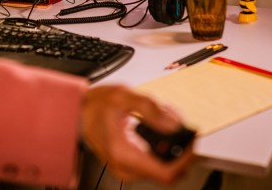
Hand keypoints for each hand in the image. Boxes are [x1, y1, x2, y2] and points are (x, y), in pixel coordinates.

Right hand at [80, 85, 194, 184]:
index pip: (165, 173)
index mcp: (124, 154)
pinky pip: (156, 166)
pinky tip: (163, 132)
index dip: (185, 161)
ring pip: (164, 170)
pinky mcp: (130, 167)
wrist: (78, 113)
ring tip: (171, 126)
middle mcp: (125, 168)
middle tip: (184, 130)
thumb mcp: (123, 97)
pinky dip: (165, 150)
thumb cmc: (95, 106)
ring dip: (174, 151)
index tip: (194, 144)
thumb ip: (151, 108)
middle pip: (168, 174)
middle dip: (181, 152)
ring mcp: (128, 170)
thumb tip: (174, 124)